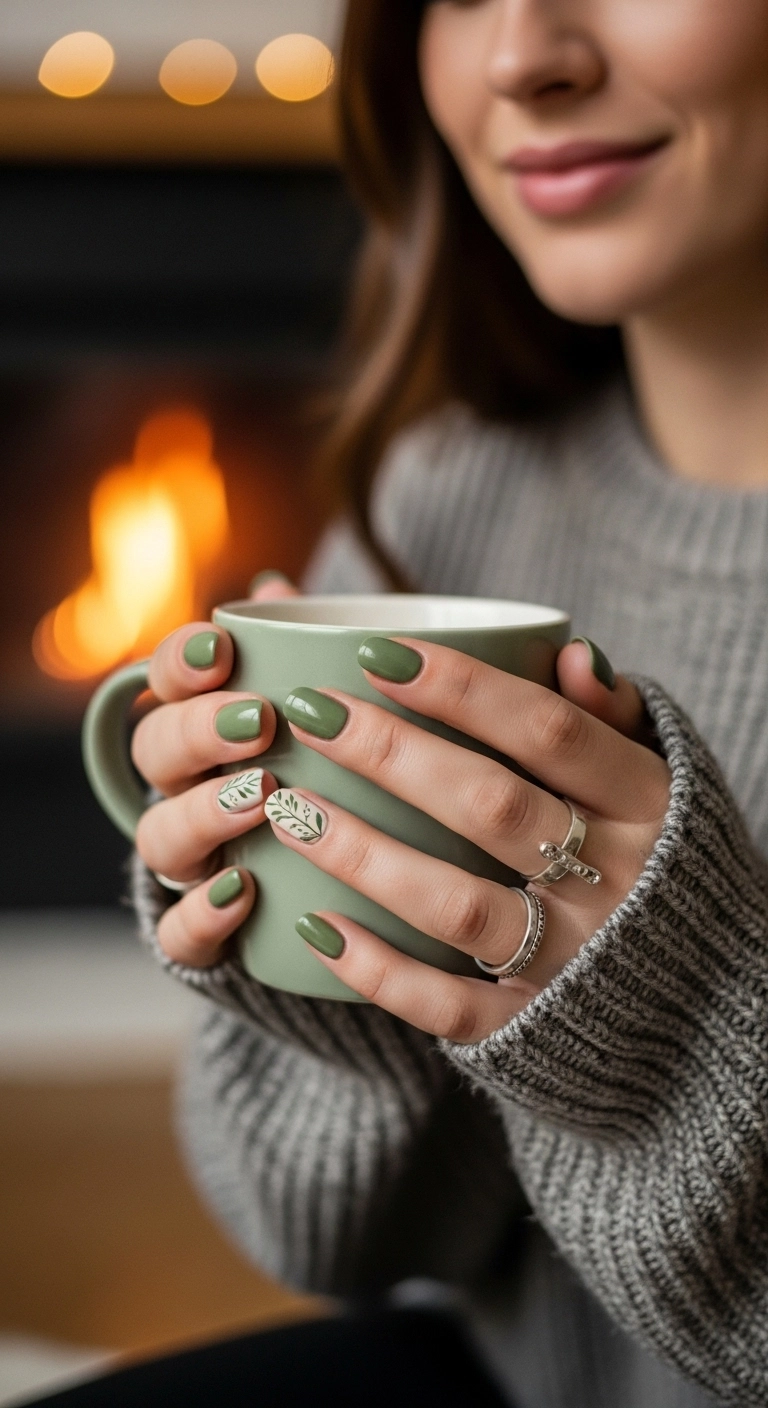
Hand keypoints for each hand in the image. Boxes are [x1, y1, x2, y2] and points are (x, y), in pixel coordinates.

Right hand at [132, 573, 296, 965]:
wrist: (337, 893)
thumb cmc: (331, 777)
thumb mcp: (333, 713)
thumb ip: (306, 655)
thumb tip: (279, 591)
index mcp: (204, 726)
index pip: (164, 680)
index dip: (180, 661)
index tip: (222, 647)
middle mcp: (184, 790)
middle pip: (155, 751)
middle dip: (197, 730)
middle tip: (258, 721)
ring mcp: (191, 863)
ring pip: (159, 836)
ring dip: (203, 813)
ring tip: (259, 798)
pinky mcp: (207, 933)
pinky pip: (180, 932)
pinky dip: (204, 913)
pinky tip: (244, 891)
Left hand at [265, 639, 669, 1041]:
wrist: (717, 1002)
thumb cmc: (668, 862)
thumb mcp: (669, 781)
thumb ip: (614, 719)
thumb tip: (570, 652)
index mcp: (649, 806)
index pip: (548, 731)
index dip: (461, 688)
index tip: (375, 653)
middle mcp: (617, 883)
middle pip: (491, 806)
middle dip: (391, 755)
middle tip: (310, 714)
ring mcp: (577, 963)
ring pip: (459, 907)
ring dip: (365, 856)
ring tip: (290, 810)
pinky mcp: (538, 1030)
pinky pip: (449, 1006)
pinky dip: (379, 970)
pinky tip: (313, 924)